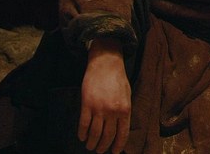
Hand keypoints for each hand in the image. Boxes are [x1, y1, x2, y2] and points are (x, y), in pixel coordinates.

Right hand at [79, 38, 130, 153]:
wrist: (106, 63)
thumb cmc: (118, 78)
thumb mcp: (127, 95)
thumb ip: (124, 111)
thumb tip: (120, 127)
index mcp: (125, 110)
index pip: (122, 134)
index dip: (118, 145)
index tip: (114, 152)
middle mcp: (112, 111)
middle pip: (107, 136)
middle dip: (103, 147)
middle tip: (99, 151)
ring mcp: (99, 108)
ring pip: (94, 133)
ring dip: (91, 143)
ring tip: (90, 146)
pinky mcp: (86, 104)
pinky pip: (83, 124)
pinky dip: (82, 133)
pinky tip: (81, 137)